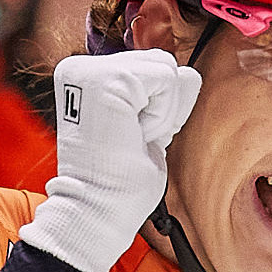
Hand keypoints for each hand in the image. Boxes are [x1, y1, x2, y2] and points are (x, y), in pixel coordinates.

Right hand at [18, 49, 201, 271]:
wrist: (99, 209)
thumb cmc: (120, 181)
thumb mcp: (149, 128)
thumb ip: (164, 99)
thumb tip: (189, 73)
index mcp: (86, 77)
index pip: (150, 68)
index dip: (157, 107)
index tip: (130, 138)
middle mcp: (81, 67)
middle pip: (161, 62)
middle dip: (162, 106)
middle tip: (132, 139)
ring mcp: (90, 70)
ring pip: (166, 68)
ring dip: (162, 111)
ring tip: (131, 137)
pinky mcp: (105, 80)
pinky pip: (166, 80)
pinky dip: (162, 114)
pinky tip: (133, 135)